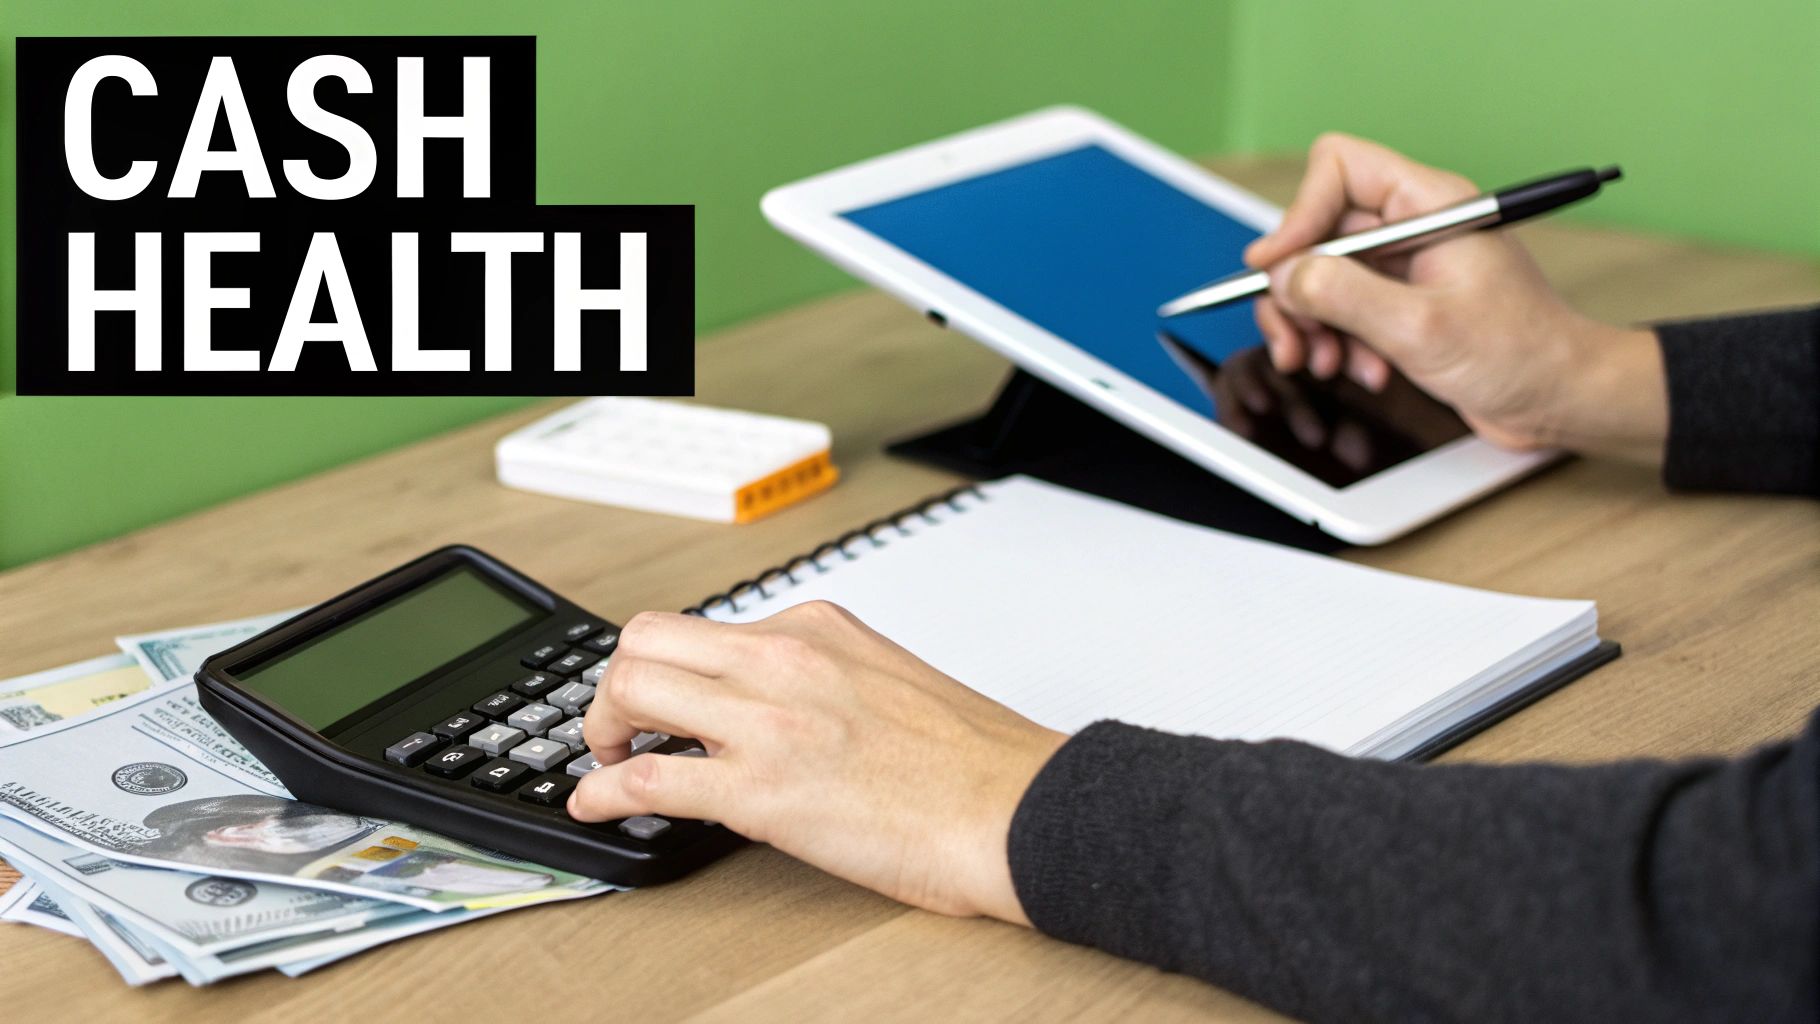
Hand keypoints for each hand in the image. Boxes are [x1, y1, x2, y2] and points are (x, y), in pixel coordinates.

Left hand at [569, 602, 1067, 922]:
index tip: (660, 699)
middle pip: (646, 639)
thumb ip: (822, 679)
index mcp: (817, 628)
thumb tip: (773, 710)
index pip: (706, 625)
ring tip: (606, 759)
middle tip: (619, 725)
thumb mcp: (887, 679)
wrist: (1016, 808)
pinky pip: (645, 778)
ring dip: (600, 727)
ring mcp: (768, 720)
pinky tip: (595, 806)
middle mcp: (784, 658)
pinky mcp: (758, 790)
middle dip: (615, 685)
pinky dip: (601, 792)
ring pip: (631, 687)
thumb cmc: (974, 761)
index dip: (668, 668)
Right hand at [1245, 133, 1666, 459]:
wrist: (1559, 400)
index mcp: (1430, 205)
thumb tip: (1285, 275)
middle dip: (1298, 288)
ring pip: (1322, 275)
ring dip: (1313, 324)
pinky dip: (1337, 342)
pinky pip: (1342, 310)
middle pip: (1319, 231)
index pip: (1339, 169)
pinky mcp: (1399, 303)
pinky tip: (1361, 369)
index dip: (1300, 213)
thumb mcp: (1420, 327)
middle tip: (1294, 334)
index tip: (1277, 266)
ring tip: (1325, 362)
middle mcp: (1412, 226)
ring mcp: (1404, 266)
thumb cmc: (1521, 355)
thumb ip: (1344, 296)